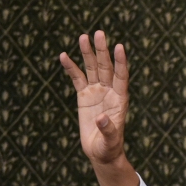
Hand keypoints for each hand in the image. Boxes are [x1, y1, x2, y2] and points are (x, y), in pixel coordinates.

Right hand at [60, 31, 137, 185]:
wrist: (100, 152)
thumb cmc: (109, 148)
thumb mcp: (110, 141)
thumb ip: (109, 130)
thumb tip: (102, 118)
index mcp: (120, 100)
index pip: (121, 77)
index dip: (121, 62)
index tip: (120, 47)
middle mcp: (109, 92)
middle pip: (106, 67)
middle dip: (102, 51)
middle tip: (99, 33)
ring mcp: (97, 92)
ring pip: (92, 68)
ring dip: (88, 53)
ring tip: (83, 36)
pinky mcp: (84, 96)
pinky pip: (77, 78)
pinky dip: (71, 68)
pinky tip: (64, 56)